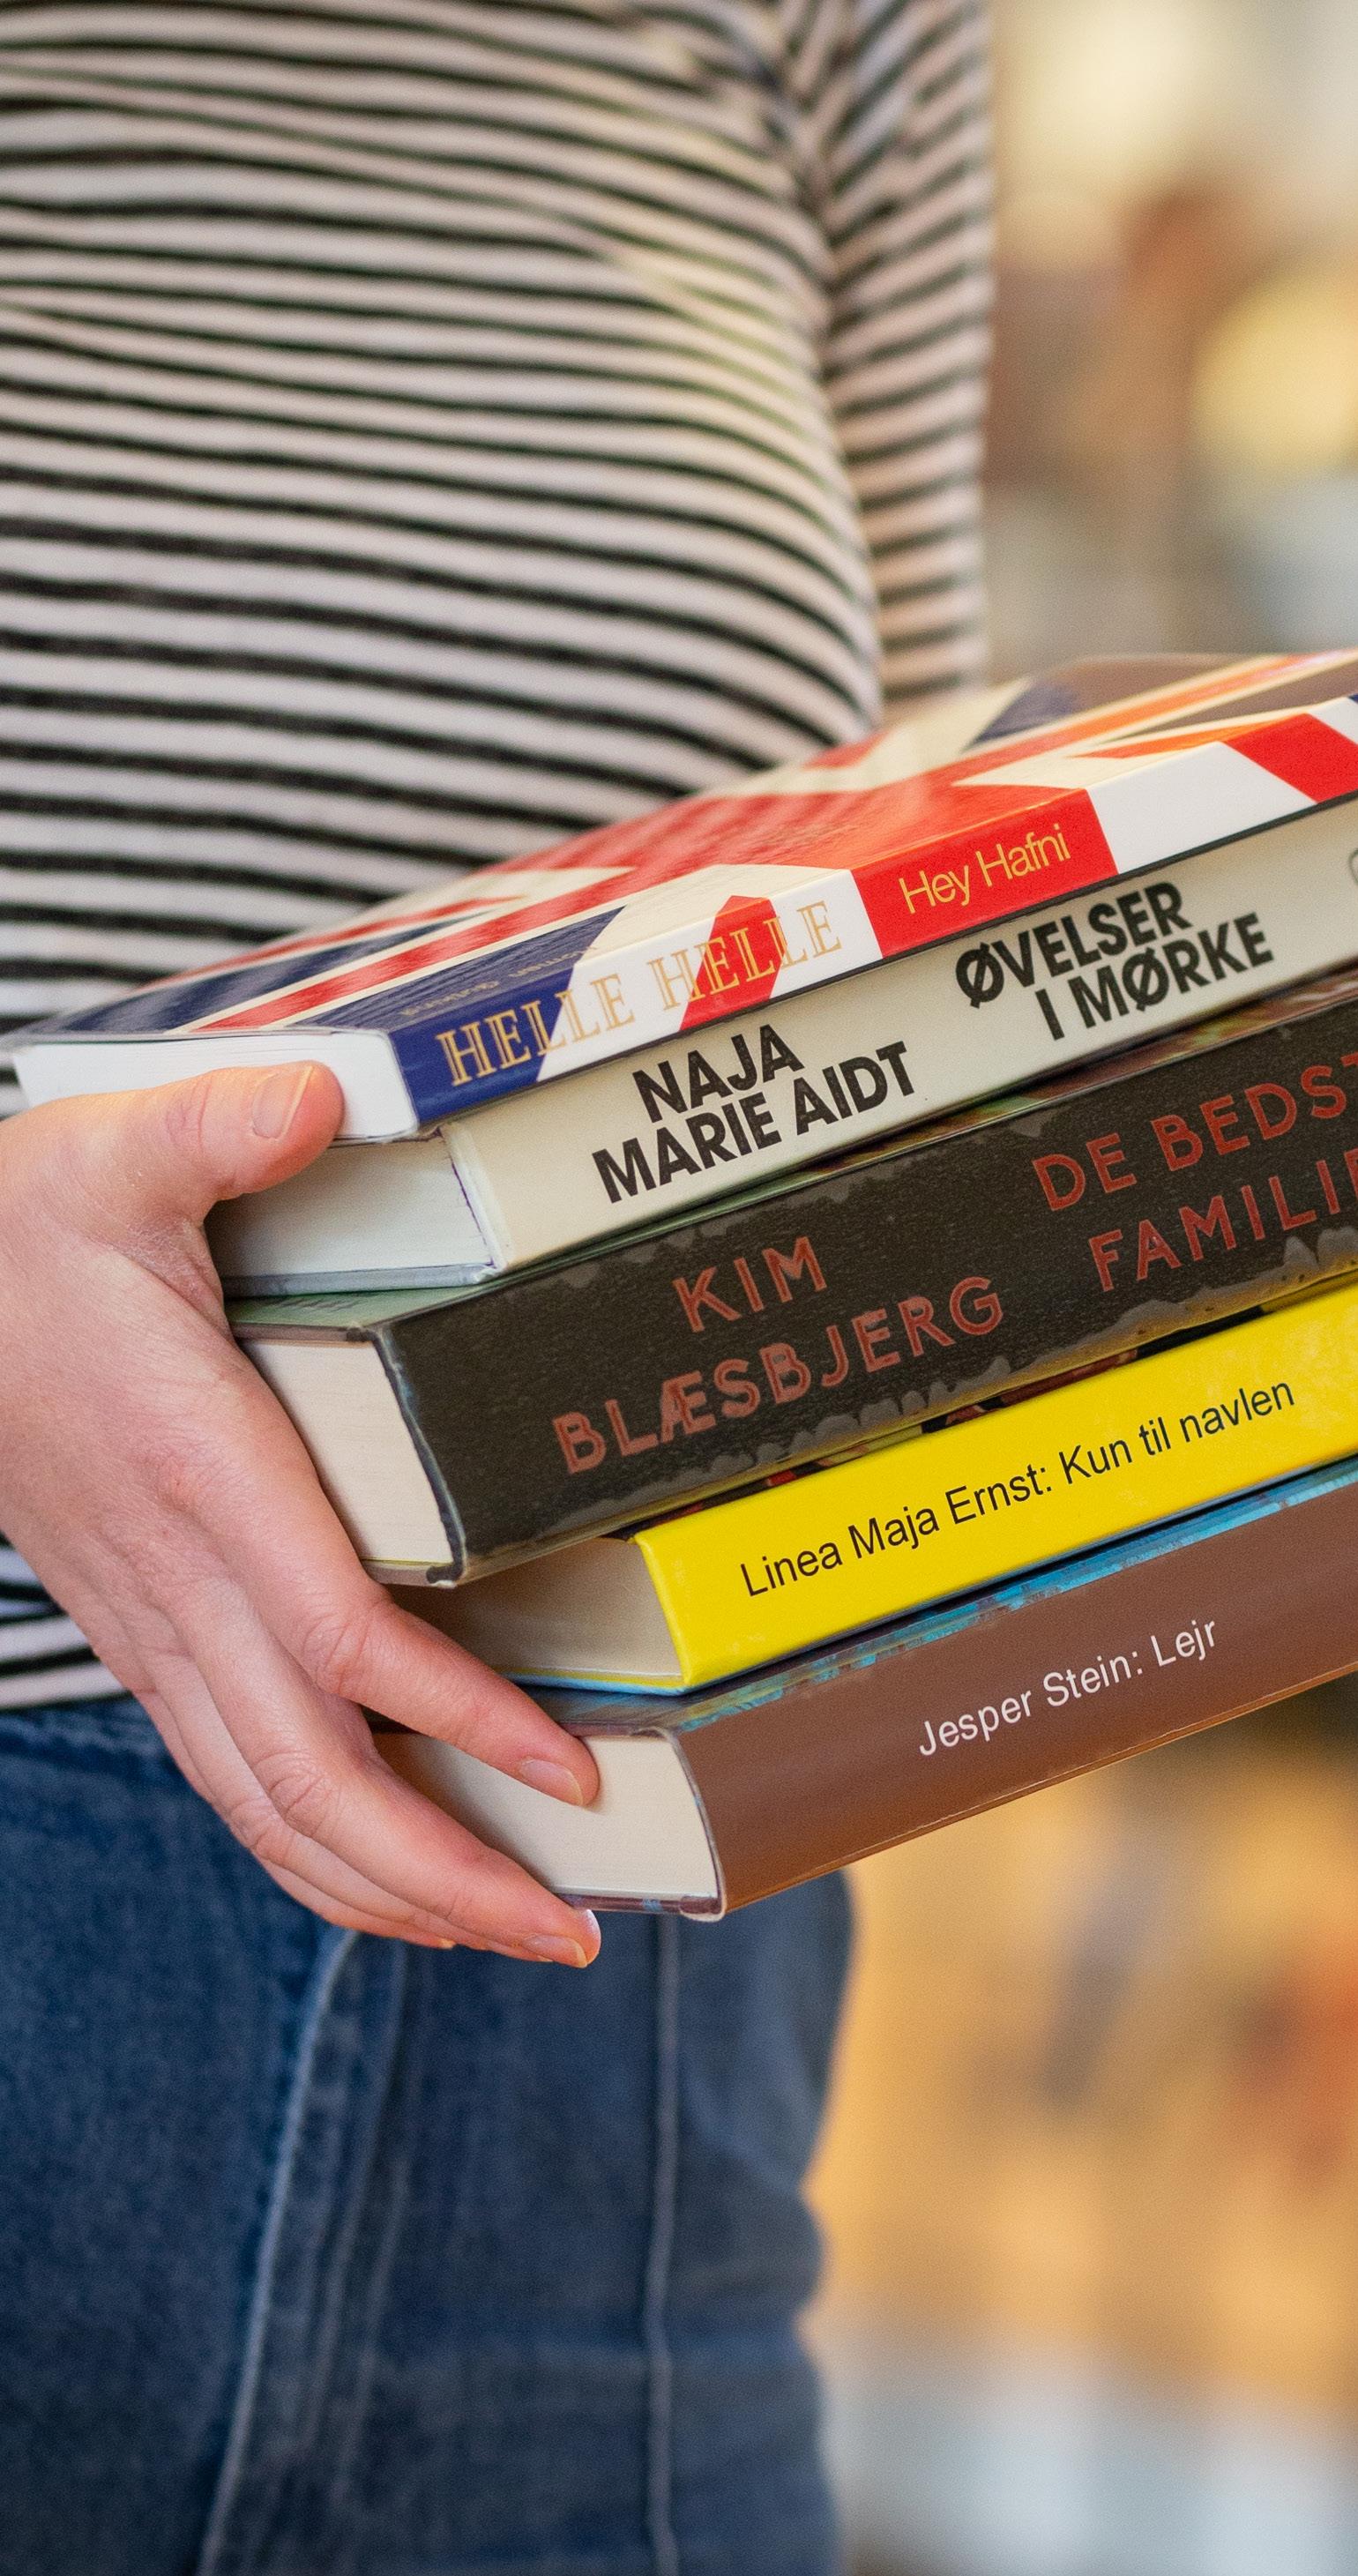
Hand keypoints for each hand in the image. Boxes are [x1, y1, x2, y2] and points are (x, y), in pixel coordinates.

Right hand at [0, 1065, 600, 1962]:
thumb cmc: (21, 1231)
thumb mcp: (113, 1150)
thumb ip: (215, 1126)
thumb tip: (316, 1092)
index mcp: (198, 1475)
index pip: (343, 1639)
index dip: (458, 1719)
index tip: (572, 1769)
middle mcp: (179, 1583)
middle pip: (313, 1780)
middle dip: (446, 1876)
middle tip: (579, 1932)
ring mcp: (157, 1629)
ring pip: (269, 1811)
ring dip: (392, 1893)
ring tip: (519, 1935)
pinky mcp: (149, 1638)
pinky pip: (236, 1785)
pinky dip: (320, 1855)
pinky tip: (394, 1883)